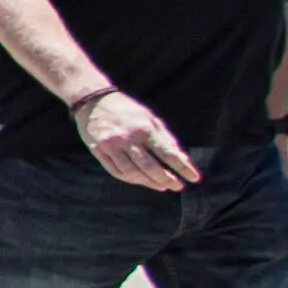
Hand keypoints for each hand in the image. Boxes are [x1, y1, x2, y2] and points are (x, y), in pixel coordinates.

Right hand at [76, 77, 196, 190]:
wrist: (93, 101)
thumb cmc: (127, 110)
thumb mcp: (150, 118)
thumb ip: (166, 139)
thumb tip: (182, 159)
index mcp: (144, 128)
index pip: (168, 153)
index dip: (183, 167)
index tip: (195, 178)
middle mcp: (127, 138)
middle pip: (150, 167)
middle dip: (167, 179)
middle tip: (178, 186)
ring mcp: (111, 146)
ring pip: (133, 172)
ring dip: (150, 182)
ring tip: (162, 186)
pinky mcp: (98, 151)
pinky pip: (116, 171)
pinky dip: (131, 179)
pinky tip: (141, 180)